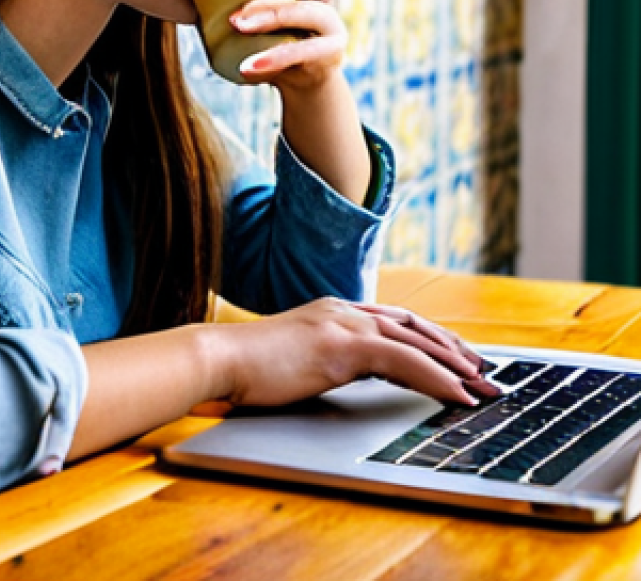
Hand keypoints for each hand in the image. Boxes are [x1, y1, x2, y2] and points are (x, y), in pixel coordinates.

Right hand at [215, 297, 499, 407]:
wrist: (219, 359)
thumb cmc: (247, 367)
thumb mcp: (296, 359)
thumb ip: (323, 360)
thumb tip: (340, 378)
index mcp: (332, 311)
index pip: (394, 320)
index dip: (429, 338)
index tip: (455, 358)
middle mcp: (343, 310)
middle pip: (413, 325)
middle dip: (452, 348)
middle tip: (483, 371)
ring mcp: (343, 323)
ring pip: (416, 341)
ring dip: (456, 365)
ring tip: (484, 386)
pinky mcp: (343, 345)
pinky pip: (404, 361)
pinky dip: (437, 377)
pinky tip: (458, 394)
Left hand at [228, 0, 345, 90]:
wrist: (302, 83)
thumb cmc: (274, 42)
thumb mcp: (262, 20)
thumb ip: (243, 0)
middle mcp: (325, 3)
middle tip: (234, 7)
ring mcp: (333, 29)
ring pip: (306, 14)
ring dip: (269, 18)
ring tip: (236, 26)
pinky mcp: (330, 56)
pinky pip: (303, 53)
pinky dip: (274, 59)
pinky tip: (247, 68)